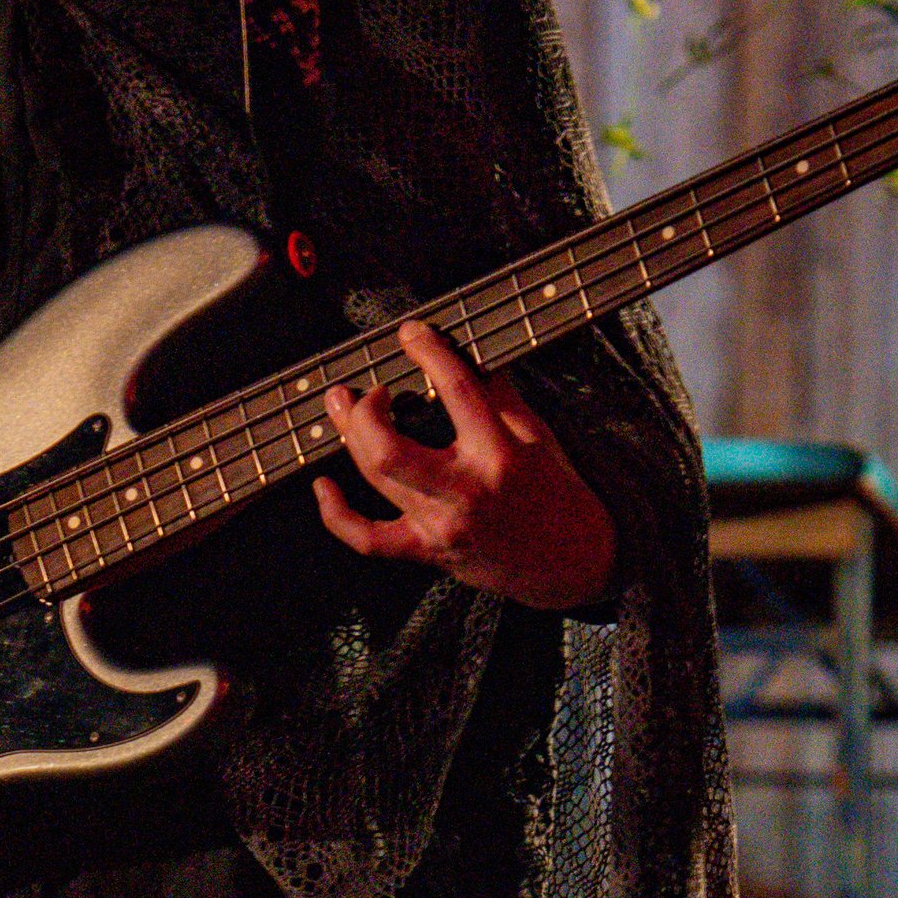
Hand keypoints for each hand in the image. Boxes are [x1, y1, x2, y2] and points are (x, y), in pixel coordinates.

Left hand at [314, 321, 618, 610]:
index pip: (457, 393)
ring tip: (341, 407)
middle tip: (367, 390)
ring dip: (349, 437)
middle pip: (390, 449)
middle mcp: (465, 492)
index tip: (412, 334)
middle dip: (365, 412)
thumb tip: (465, 355)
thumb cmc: (559, 496)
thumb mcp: (539, 436)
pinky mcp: (428, 551)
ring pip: (377, 480)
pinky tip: (323, 487)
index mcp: (499, 455)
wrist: (574, 563)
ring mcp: (441, 526)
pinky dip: (337, 515)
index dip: (429, 354)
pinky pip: (368, 539)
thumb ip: (500, 395)